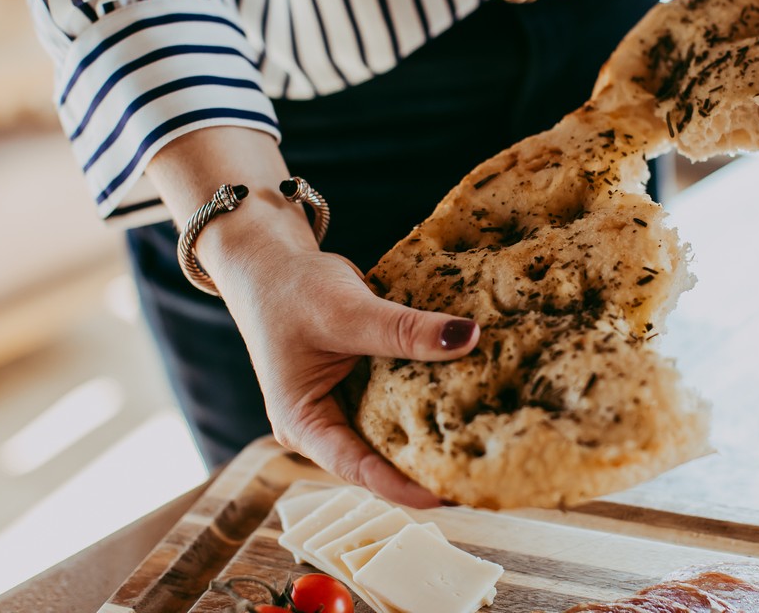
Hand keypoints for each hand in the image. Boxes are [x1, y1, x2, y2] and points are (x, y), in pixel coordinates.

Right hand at [208, 196, 480, 507]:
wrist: (274, 265)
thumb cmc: (291, 291)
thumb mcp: (348, 311)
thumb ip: (404, 330)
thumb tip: (468, 337)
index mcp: (304, 424)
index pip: (357, 467)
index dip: (402, 485)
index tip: (447, 492)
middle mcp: (325, 425)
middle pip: (381, 458)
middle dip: (427, 464)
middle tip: (479, 472)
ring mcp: (346, 407)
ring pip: (395, 429)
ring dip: (434, 431)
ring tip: (484, 444)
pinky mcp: (366, 386)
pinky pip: (402, 400)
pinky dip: (430, 397)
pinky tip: (470, 399)